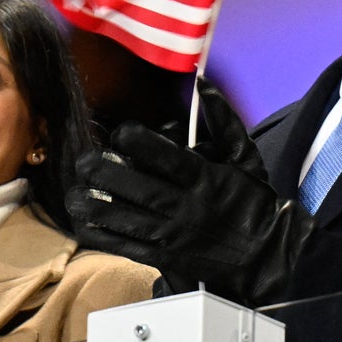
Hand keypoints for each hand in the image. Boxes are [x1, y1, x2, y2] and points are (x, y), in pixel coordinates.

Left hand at [66, 77, 315, 306]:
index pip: (166, 157)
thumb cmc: (255, 203)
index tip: (122, 134)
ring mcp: (174, 235)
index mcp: (204, 179)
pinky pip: (128, 247)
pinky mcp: (166, 258)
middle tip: (84, 161)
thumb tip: (202, 83)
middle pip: (139, 189)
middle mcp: (186, 207)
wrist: (268, 257)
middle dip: (106, 174)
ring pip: (127, 220)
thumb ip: (224, 119)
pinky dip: (103, 236)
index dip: (139, 143)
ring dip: (96, 208)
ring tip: (73, 195)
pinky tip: (84, 223)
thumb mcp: (246, 157)